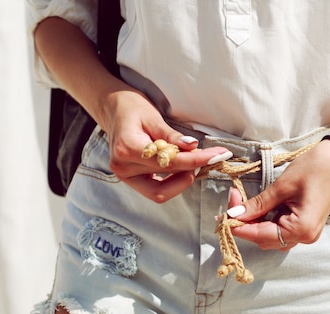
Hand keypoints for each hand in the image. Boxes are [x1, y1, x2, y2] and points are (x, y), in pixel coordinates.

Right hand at [102, 90, 231, 202]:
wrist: (112, 108)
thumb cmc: (131, 108)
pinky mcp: (129, 179)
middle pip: (165, 180)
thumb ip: (171, 135)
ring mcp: (124, 176)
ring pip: (160, 191)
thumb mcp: (153, 116)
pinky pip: (154, 189)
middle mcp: (123, 167)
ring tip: (192, 161)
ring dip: (181, 180)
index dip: (196, 160)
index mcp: (127, 148)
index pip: (169, 162)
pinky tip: (181, 167)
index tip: (217, 155)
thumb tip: (193, 146)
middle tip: (207, 157)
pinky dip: (171, 181)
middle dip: (190, 171)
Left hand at [226, 139, 329, 249]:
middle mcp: (305, 237)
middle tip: (233, 200)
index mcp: (301, 230)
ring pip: (270, 235)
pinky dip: (265, 219)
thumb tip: (233, 216)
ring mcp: (306, 233)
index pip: (260, 236)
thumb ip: (257, 204)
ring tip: (242, 201)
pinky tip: (257, 205)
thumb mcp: (281, 186)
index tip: (223, 214)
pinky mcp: (305, 225)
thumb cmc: (314, 168)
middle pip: (264, 239)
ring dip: (254, 222)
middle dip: (245, 223)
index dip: (239, 226)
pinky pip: (279, 229)